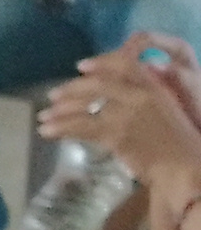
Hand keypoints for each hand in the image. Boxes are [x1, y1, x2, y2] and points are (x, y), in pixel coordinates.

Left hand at [35, 59, 200, 184]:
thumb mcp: (167, 109)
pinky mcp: (116, 135)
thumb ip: (146, 96)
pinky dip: (61, 129)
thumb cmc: (179, 142)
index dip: (100, 63)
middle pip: (97, 84)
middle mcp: (140, 95)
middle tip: (53, 96)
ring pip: (86, 105)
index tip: (80, 67)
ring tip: (44, 117)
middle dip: (71, 89)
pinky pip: (81, 128)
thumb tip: (119, 91)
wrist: (185, 166)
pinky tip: (47, 132)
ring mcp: (126, 114)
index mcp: (155, 86)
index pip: (124, 63)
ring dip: (60, 111)